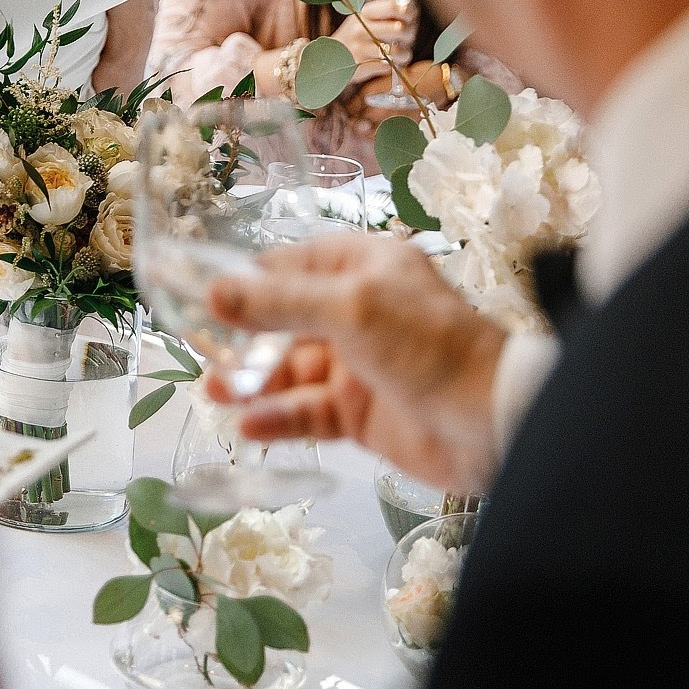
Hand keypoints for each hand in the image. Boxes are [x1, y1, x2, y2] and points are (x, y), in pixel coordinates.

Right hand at [207, 231, 507, 493]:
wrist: (494, 421)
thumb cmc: (430, 346)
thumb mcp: (350, 309)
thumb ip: (278, 303)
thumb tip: (213, 292)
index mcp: (365, 268)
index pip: (292, 264)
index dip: (247, 276)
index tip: (198, 289)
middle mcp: (359, 312)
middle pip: (285, 318)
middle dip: (242, 332)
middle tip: (194, 342)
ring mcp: (359, 365)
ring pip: (291, 368)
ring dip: (253, 379)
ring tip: (212, 388)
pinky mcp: (361, 414)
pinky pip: (308, 412)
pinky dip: (279, 418)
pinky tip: (248, 425)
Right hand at [334, 0, 413, 79]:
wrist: (330, 56)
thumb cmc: (358, 36)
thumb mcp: (368, 19)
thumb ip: (388, 13)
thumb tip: (410, 10)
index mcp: (365, 13)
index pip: (393, 6)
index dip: (408, 13)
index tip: (410, 18)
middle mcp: (360, 28)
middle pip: (399, 29)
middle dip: (409, 35)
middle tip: (407, 39)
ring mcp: (358, 48)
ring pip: (395, 51)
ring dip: (404, 54)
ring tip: (401, 55)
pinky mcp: (359, 66)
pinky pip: (386, 67)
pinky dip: (391, 66)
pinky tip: (386, 63)